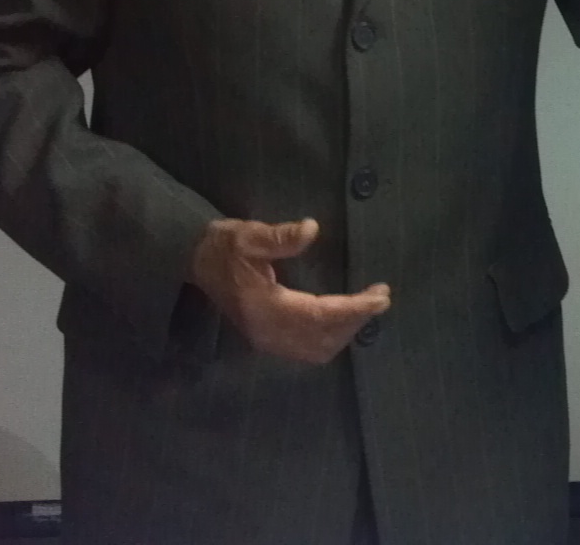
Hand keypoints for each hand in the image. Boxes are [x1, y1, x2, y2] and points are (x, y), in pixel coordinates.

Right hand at [188, 217, 389, 363]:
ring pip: (316, 349)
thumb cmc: (224, 246)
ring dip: (346, 331)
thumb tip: (312, 229)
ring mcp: (266, 340)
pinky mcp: (267, 340)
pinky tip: (345, 320)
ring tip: (367, 307)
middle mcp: (266, 331)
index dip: (353, 309)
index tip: (381, 297)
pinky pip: (307, 349)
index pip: (318, 314)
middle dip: (355, 320)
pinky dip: (331, 338)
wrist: (198, 262)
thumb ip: (279, 235)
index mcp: (263, 307)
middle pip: (322, 337)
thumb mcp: (247, 234)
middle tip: (380, 297)